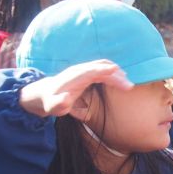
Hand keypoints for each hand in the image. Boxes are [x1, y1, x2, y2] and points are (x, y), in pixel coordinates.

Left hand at [18, 59, 132, 117]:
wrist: (43, 93)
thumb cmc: (50, 102)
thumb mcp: (52, 106)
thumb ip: (59, 103)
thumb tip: (66, 98)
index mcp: (74, 77)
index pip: (92, 71)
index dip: (105, 71)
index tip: (118, 73)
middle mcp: (80, 71)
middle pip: (101, 68)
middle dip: (116, 75)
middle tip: (129, 86)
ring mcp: (83, 71)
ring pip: (103, 67)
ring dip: (116, 74)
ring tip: (128, 84)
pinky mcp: (86, 73)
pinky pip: (102, 70)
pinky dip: (112, 73)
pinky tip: (120, 80)